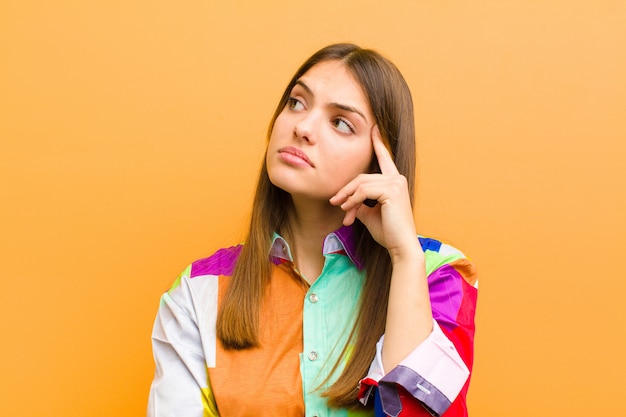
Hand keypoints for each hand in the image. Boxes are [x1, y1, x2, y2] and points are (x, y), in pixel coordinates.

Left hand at [329, 126, 421, 260]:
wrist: (400, 246)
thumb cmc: (387, 232)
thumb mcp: (370, 214)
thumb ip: (360, 202)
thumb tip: (346, 201)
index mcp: (394, 181)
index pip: (384, 158)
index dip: (377, 143)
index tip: (373, 129)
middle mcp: (397, 179)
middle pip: (362, 177)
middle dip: (346, 191)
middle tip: (334, 203)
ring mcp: (396, 183)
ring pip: (361, 184)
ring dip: (347, 198)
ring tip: (342, 211)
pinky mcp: (391, 191)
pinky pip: (363, 191)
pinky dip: (352, 201)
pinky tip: (347, 210)